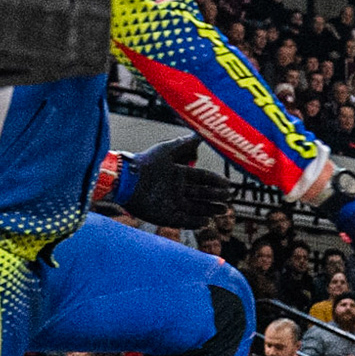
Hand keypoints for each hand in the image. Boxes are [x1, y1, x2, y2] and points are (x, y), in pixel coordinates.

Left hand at [115, 136, 234, 228]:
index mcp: (178, 174)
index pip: (202, 178)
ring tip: (223, 210)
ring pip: (196, 208)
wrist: (126, 180)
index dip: (215, 181)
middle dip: (216, 197)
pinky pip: (183, 221)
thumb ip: (184, 143)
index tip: (227, 184)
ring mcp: (171, 204)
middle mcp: (176, 189)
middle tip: (228, 198)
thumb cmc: (145, 163)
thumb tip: (200, 133)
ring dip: (210, 210)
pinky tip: (206, 222)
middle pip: (201, 194)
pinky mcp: (164, 216)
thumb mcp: (166, 150)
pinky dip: (194, 222)